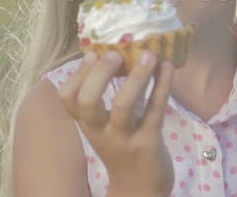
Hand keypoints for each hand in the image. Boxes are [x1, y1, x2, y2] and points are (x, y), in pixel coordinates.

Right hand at [57, 49, 174, 196]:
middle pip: (89, 101)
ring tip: (148, 54)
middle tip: (116, 54)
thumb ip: (105, 97)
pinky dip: (162, 85)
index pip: (68, 99)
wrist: (140, 188)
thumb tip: (112, 53)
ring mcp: (125, 138)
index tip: (91, 54)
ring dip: (137, 77)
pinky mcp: (149, 142)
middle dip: (100, 73)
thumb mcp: (105, 125)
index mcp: (87, 124)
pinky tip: (168, 66)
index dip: (77, 74)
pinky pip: (155, 110)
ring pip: (124, 106)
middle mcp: (100, 132)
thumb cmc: (121, 146)